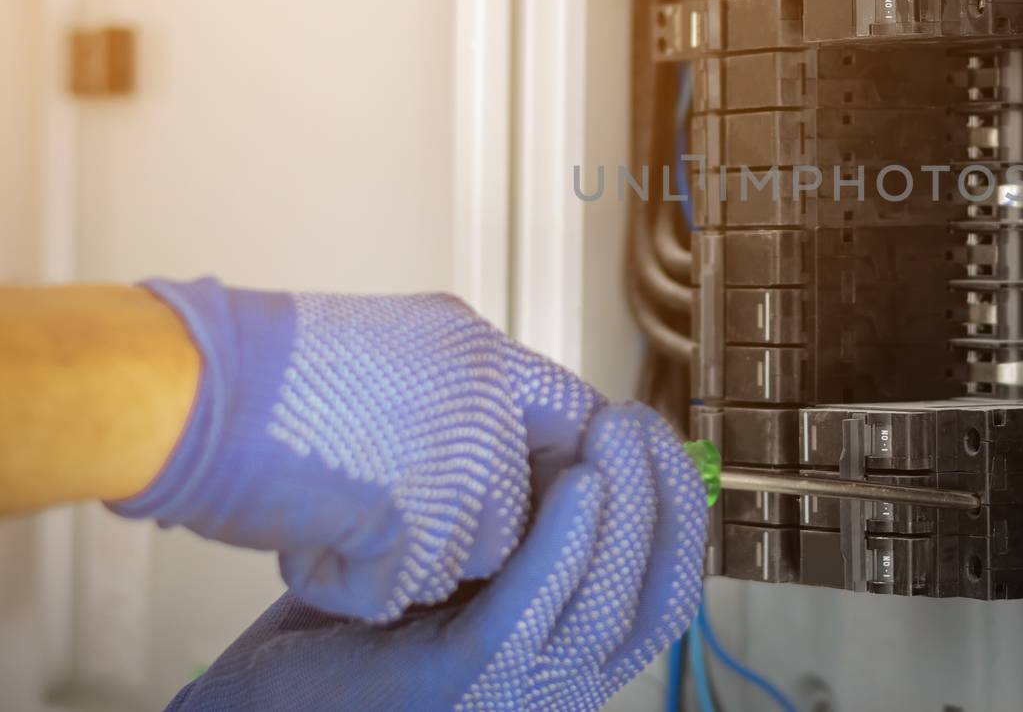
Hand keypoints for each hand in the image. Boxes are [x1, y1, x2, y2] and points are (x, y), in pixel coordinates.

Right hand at [112, 277, 604, 621]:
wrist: (186, 386)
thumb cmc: (251, 370)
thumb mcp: (383, 355)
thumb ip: (450, 399)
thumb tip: (489, 453)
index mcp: (479, 350)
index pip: (573, 417)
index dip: (559, 465)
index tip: (546, 496)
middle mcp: (487, 400)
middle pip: (513, 508)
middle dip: (448, 525)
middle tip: (371, 493)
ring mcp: (460, 462)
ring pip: (463, 558)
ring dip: (396, 554)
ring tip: (328, 504)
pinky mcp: (419, 524)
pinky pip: (398, 591)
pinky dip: (343, 581)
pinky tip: (304, 531)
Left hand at [163, 405, 707, 711]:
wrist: (258, 699)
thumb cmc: (358, 630)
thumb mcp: (467, 568)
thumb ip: (524, 526)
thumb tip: (582, 432)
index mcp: (566, 653)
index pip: (667, 587)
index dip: (681, 508)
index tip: (658, 435)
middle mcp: (556, 683)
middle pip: (655, 593)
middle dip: (663, 497)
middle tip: (637, 422)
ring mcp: (511, 688)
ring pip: (609, 599)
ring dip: (625, 505)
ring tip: (614, 433)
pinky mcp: (456, 679)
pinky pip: (535, 607)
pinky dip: (567, 541)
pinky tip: (577, 481)